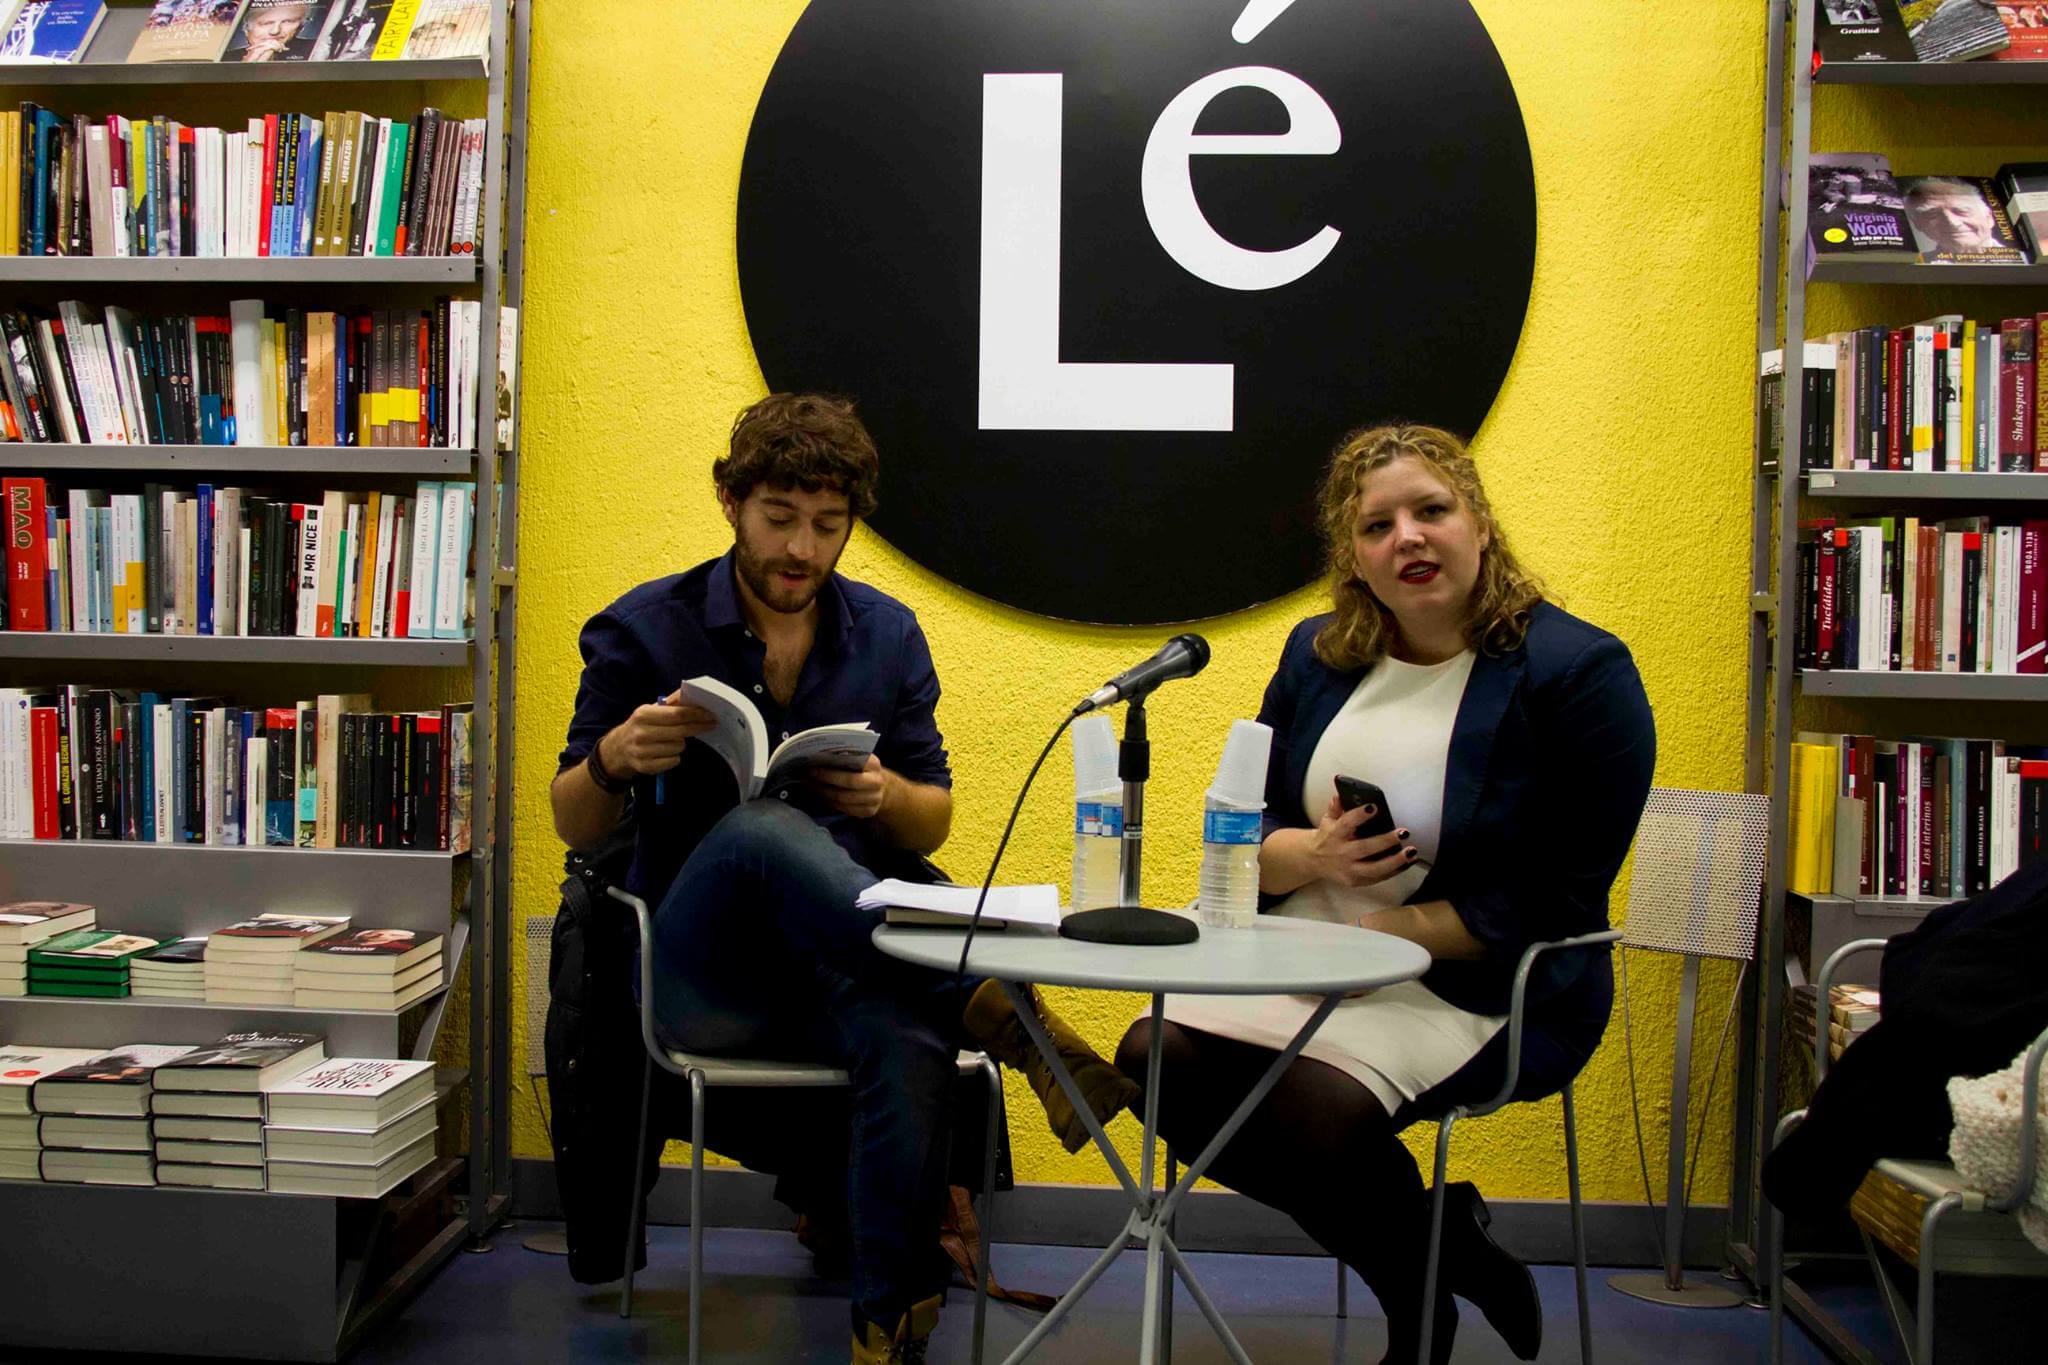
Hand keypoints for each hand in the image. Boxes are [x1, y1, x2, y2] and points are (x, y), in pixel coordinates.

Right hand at [597, 691, 714, 776]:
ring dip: (680, 744)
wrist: (618, 749)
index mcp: (643, 714)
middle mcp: (641, 732)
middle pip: (680, 731)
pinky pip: (673, 761)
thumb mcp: (651, 711)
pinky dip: (674, 757)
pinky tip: (665, 752)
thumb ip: (672, 703)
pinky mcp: (644, 767)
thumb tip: (693, 695)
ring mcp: (641, 751)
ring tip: (671, 740)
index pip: (677, 714)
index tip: (711, 714)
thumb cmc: (641, 726)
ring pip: (678, 747)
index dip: (697, 714)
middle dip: (697, 727)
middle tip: (710, 724)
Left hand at [809, 754, 891, 819]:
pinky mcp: (869, 811)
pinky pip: (845, 809)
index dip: (831, 769)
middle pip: (848, 783)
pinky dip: (830, 803)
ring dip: (824, 793)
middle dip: (826, 780)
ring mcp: (875, 799)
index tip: (812, 767)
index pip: (851, 766)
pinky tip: (822, 796)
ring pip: (844, 799)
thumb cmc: (861, 769)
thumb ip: (842, 758)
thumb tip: (815, 760)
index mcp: (874, 764)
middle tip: (809, 777)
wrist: (878, 786)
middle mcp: (877, 782)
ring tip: (812, 786)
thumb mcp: (856, 759)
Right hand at [1304, 794, 1418, 888]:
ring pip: (1374, 869)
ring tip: (1411, 852)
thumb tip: (1340, 796)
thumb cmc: (1328, 836)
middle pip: (1364, 848)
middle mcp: (1341, 853)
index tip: (1374, 807)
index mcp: (1334, 834)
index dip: (1360, 815)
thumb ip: (1336, 807)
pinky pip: (1378, 878)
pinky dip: (1394, 871)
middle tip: (1403, 833)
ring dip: (1395, 861)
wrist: (1314, 860)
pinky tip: (1407, 863)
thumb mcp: (1328, 819)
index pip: (1346, 823)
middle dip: (1385, 841)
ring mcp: (1348, 870)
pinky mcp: (1355, 881)